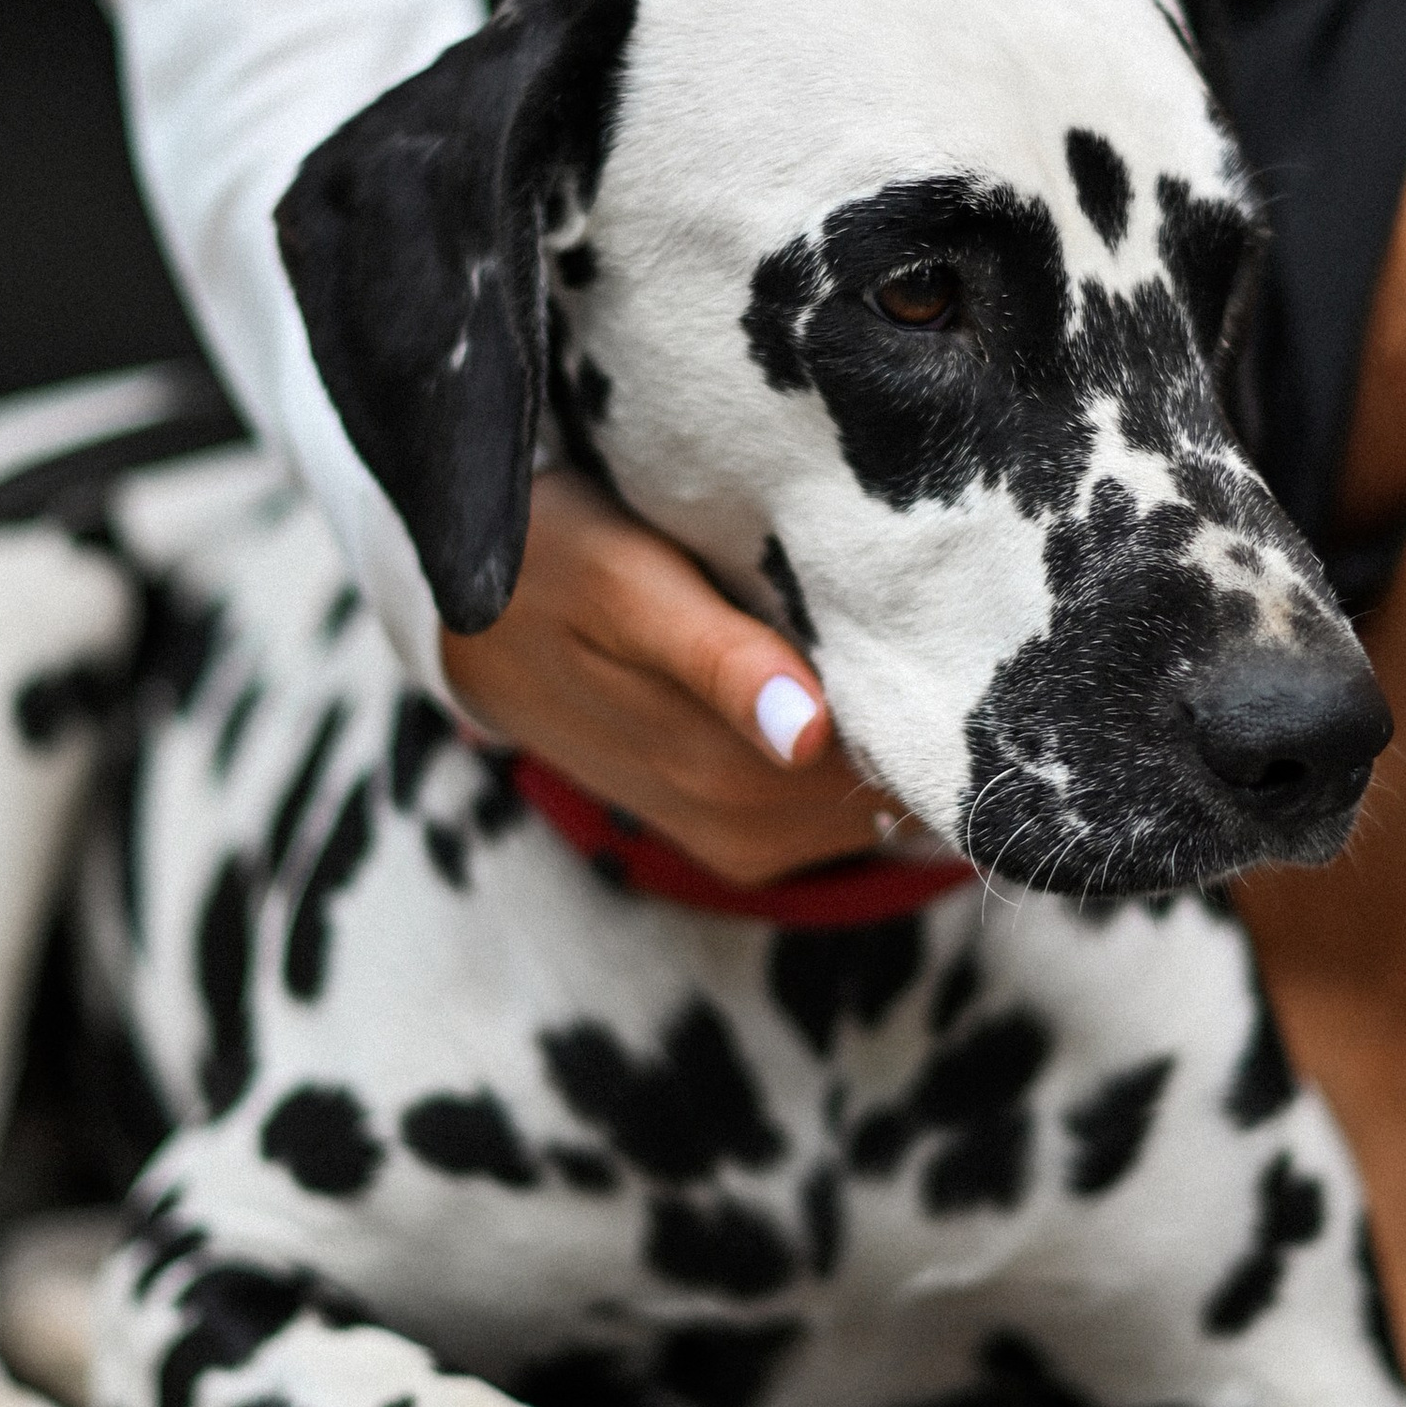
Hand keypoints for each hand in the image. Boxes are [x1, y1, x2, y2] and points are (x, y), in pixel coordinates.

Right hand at [438, 468, 896, 883]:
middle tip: (907, 609)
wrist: (475, 625)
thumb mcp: (625, 587)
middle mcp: (738, 825)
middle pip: (885, 783)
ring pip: (866, 801)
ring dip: (882, 727)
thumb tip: (807, 735)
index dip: (921, 692)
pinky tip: (831, 676)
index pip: (886, 761)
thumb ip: (717, 661)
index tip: (931, 620)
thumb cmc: (555, 567)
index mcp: (720, 769)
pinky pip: (835, 807)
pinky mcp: (739, 837)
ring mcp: (740, 840)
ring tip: (862, 632)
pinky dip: (853, 747)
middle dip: (909, 706)